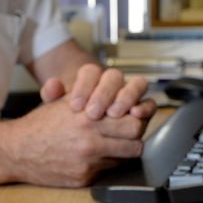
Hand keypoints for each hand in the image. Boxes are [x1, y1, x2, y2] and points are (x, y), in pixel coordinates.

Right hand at [2, 97, 146, 186]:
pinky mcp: (84, 178)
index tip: (132, 117)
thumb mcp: (65, 102)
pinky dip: (106, 163)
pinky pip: (108, 170)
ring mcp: (88, 162)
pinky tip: (95, 157)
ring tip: (113, 145)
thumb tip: (121, 97)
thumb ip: (93, 97)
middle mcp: (90, 140)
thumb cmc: (41, 125)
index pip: (133, 121)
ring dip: (123, 151)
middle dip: (135, 136)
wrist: (17, 151)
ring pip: (126, 158)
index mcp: (88, 118)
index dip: (136, 119)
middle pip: (136, 141)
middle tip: (128, 134)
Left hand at [40, 63, 154, 119]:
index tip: (75, 106)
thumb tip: (52, 86)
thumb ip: (52, 95)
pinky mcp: (143, 109)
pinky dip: (145, 107)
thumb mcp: (57, 106)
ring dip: (126, 97)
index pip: (90, 71)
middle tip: (93, 113)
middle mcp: (114, 83)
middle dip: (104, 94)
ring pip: (137, 84)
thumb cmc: (72, 117)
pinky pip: (150, 103)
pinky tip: (136, 115)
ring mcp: (131, 94)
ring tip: (113, 113)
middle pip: (114, 76)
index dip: (84, 86)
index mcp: (92, 77)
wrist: (86, 132)